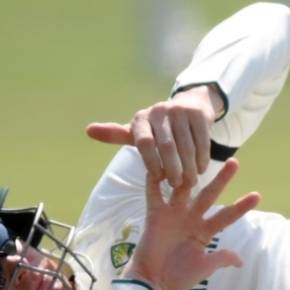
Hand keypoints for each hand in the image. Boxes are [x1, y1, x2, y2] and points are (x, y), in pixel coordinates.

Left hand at [86, 85, 222, 187]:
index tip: (158, 179)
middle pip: (167, 146)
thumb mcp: (137, 130)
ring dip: (189, 167)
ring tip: (190, 182)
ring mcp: (180, 111)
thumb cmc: (159, 127)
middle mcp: (159, 111)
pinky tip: (201, 169)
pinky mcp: (198, 114)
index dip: (151, 162)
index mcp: (141, 118)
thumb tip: (88, 130)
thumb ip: (115, 134)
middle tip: (177, 186)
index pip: (144, 143)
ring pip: (186, 145)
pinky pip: (201, 140)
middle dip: (172, 168)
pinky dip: (202, 157)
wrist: (190, 104)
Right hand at [122, 158, 259, 289]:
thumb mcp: (203, 268)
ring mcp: (173, 215)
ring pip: (183, 189)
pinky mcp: (155, 214)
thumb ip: (220, 258)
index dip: (240, 206)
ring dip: (189, 175)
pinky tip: (159, 165)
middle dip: (222, 180)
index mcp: (204, 231)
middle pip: (208, 195)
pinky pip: (154, 194)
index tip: (257, 195)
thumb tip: (241, 261)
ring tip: (198, 158)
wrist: (152, 281)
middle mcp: (191, 218)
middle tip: (235, 162)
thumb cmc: (179, 277)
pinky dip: (154, 180)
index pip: (226, 216)